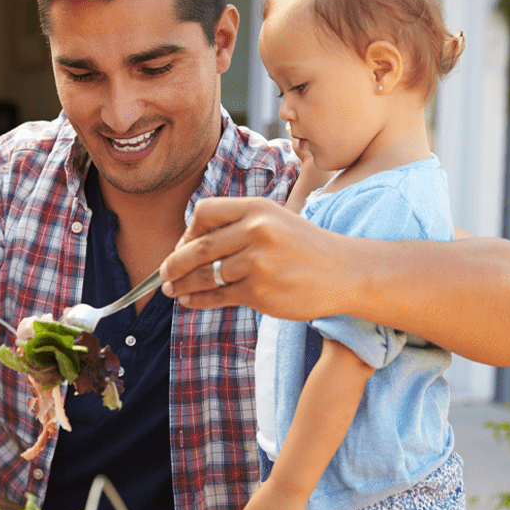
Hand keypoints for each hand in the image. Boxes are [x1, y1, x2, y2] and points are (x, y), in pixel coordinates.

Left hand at [159, 197, 353, 321]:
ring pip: (205, 276)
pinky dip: (199, 301)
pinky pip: (219, 297)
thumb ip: (238, 225)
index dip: (187, 232)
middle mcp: (256, 232)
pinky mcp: (261, 292)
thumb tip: (189, 245)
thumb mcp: (275, 220)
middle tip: (163, 274)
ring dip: (183, 285)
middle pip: (199, 248)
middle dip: (174, 264)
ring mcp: (258, 263)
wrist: (346, 272)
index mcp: (257, 208)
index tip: (183, 246)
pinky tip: (189, 301)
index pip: (204, 213)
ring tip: (172, 290)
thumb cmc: (306, 247)